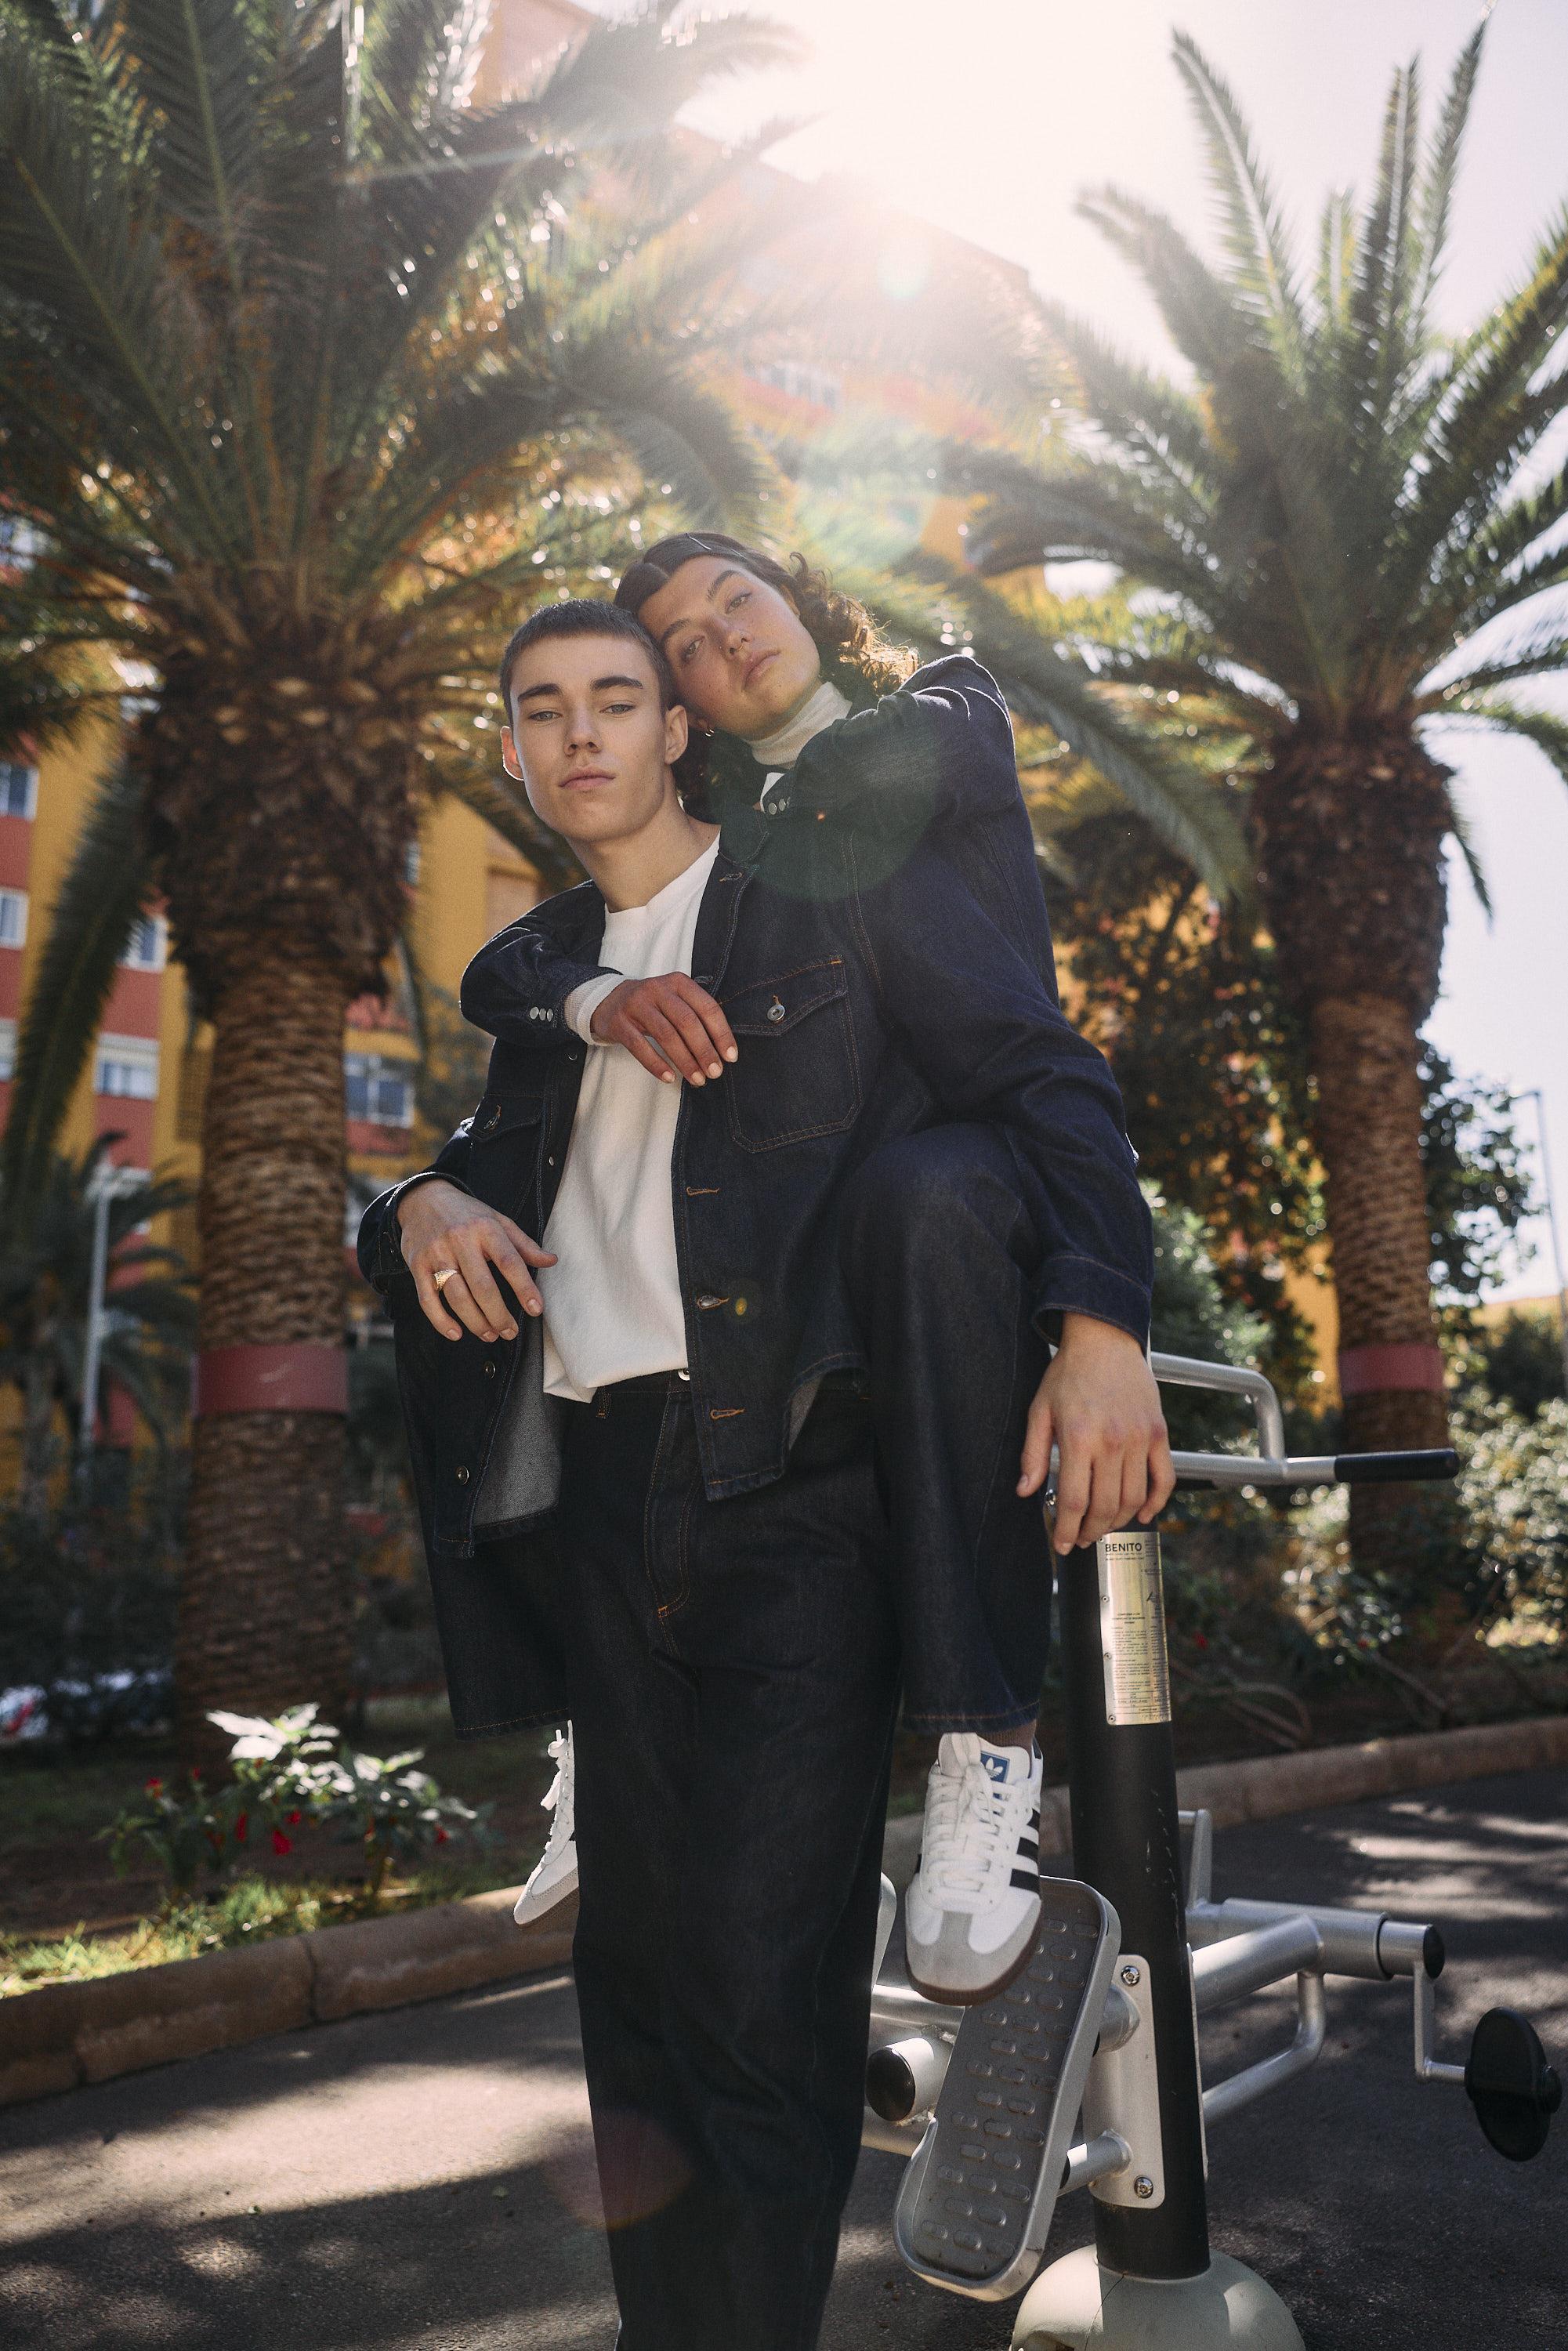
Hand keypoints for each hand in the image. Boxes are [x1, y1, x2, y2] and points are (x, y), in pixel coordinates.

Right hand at [397, 1180, 556, 1343]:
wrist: (423, 1199)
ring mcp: (437, 1253)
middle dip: (498, 1315)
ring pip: (456, 1296)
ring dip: (475, 1322)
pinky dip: (441, 1321)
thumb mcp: (498, 1221)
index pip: (509, 1262)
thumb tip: (551, 1261)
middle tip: (510, 1331)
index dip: (524, 1288)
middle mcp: (460, 1240)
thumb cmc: (467, 1214)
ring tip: (489, 1334)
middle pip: (482, 1286)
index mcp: (486, 1228)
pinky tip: (456, 1333)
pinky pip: (427, 1299)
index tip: (536, 1309)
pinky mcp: (417, 1265)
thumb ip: (524, 1245)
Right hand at [591, 973, 737, 1086]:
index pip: (707, 1008)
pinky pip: (639, 1046)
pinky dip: (656, 1064)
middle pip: (687, 1022)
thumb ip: (696, 1016)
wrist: (608, 1000)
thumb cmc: (652, 1005)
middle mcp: (658, 989)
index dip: (721, 1033)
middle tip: (715, 1072)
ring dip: (685, 1061)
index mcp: (678, 983)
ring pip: (666, 1035)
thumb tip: (721, 1050)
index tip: (730, 1056)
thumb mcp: (674, 1000)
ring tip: (697, 1079)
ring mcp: (636, 1004)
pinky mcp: (619, 1022)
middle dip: (704, 1050)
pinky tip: (669, 1077)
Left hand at [1017, 1314, 1174, 1550]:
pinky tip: (1141, 1513)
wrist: (1104, 1340)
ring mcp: (1140, 1438)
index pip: (1074, 1501)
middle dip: (1090, 1532)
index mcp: (1078, 1438)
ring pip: (1134, 1498)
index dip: (1066, 1530)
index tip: (1062, 1543)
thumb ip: (1033, 1454)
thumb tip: (1025, 1491)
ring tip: (1103, 1526)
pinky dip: (1155, 1502)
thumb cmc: (1067, 1374)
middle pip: (1105, 1507)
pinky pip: (1164, 1478)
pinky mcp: (1159, 1433)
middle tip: (1080, 1539)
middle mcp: (1112, 1442)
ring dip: (1118, 1521)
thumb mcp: (1039, 1410)